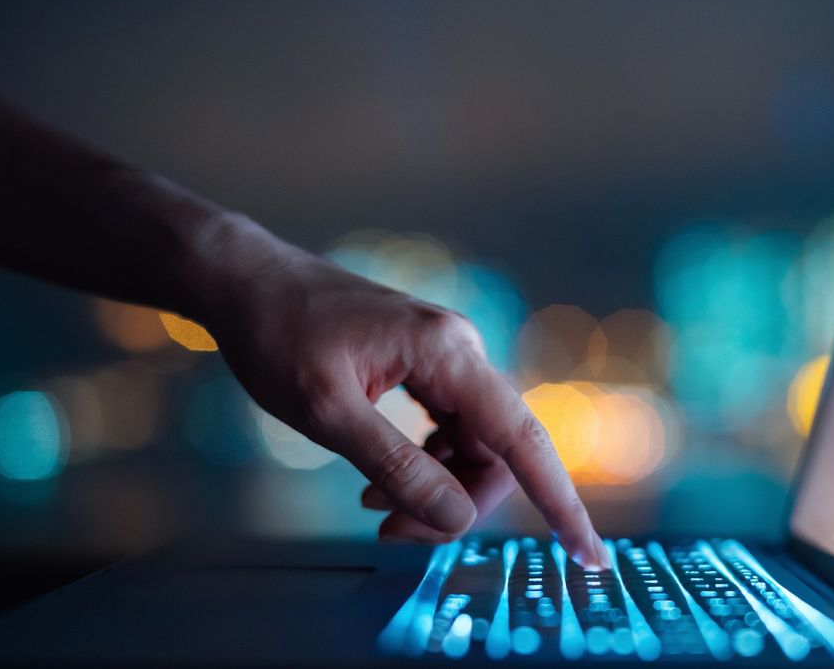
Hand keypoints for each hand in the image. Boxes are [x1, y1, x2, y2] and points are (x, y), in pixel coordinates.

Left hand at [198, 226, 609, 569]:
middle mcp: (459, 350)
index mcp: (447, 353)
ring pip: (471, 443)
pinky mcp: (424, 363)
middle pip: (495, 450)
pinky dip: (424, 462)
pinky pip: (447, 427)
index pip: (523, 439)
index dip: (560, 502)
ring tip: (374, 504)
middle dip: (457, 501)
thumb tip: (457, 517)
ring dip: (436, 485)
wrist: (245, 281)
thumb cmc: (277, 334)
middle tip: (394, 532)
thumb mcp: (328, 412)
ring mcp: (443, 356)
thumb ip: (397, 466)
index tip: (588, 554)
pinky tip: (379, 479)